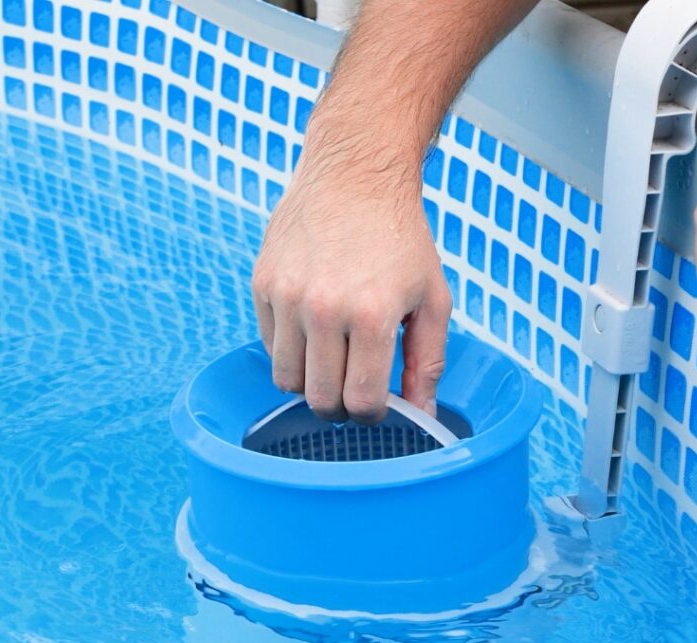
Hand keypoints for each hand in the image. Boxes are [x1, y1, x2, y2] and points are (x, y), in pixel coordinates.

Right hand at [251, 156, 451, 423]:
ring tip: (331, 361)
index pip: (361, 400)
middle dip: (340, 407)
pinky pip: (270, 347)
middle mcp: (324, 309)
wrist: (355, 174)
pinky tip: (313, 330)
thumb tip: (422, 412)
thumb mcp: (432, 298)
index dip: (371, 413)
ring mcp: (288, 297)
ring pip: (287, 380)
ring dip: (310, 383)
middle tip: (352, 390)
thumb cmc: (400, 237)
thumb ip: (428, 361)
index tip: (376, 403)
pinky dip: (290, 351)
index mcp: (372, 315)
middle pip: (320, 399)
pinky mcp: (263, 284)